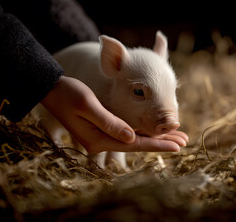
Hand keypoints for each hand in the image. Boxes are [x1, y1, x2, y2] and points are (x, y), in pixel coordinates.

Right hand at [41, 76, 186, 152]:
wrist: (51, 90)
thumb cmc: (68, 93)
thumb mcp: (88, 105)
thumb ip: (109, 122)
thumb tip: (131, 138)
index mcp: (97, 139)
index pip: (134, 144)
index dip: (157, 144)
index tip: (177, 145)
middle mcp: (100, 143)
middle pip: (137, 144)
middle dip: (161, 143)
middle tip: (184, 141)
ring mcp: (101, 138)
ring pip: (134, 140)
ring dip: (155, 138)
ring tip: (176, 137)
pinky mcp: (101, 131)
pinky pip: (127, 134)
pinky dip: (143, 133)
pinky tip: (156, 131)